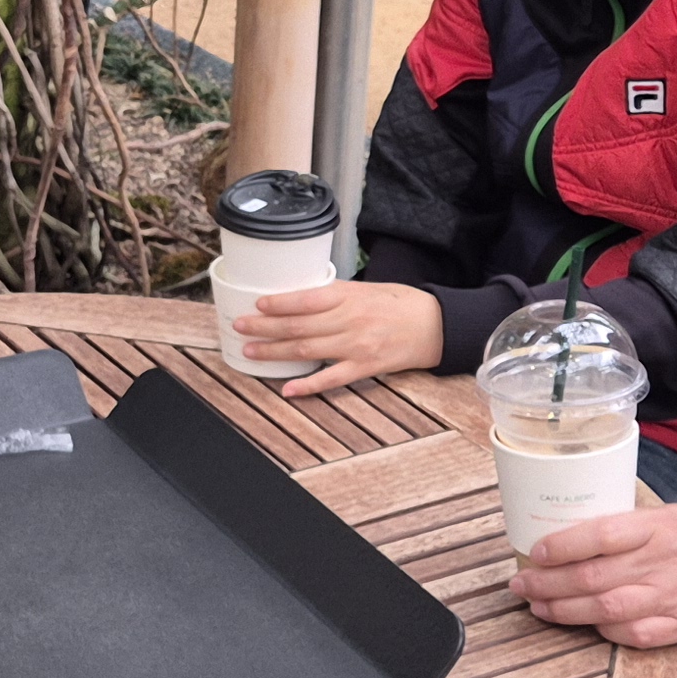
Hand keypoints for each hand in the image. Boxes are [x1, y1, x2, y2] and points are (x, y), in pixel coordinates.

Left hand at [235, 280, 443, 396]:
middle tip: (240, 328)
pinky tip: (288, 389)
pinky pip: (332, 378)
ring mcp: (357, 346)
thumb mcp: (367, 288)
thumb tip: (299, 298)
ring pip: (308, 350)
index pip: (306, 299)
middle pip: (299, 326)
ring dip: (276, 352)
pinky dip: (308, 385)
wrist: (435, 325)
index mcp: (349, 296)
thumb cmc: (400, 303)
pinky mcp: (365, 367)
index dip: (279, 304)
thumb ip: (335, 294)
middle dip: (265, 328)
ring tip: (252, 352)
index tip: (257, 305)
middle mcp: (350, 320)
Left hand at [514, 503, 676, 648]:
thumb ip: (634, 526)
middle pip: (594, 577)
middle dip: (548, 584)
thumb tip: (578, 531)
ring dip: (565, 611)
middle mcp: (668, 563)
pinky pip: (635, 636)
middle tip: (519, 584)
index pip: (603, 534)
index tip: (534, 551)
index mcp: (665, 526)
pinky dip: (604, 633)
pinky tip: (583, 626)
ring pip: (607, 610)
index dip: (562, 545)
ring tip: (538, 606)